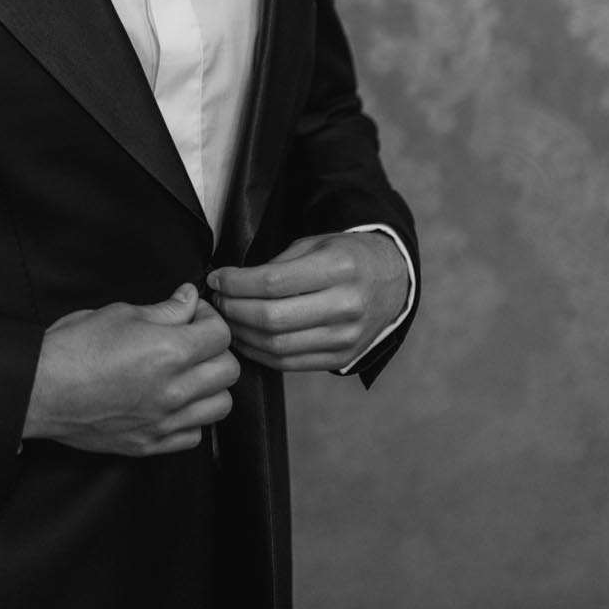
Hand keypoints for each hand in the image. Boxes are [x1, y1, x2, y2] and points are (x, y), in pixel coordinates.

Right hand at [23, 282, 239, 456]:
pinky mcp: (151, 443)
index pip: (221, 334)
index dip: (209, 318)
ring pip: (221, 406)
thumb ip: (164, 309)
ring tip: (187, 374)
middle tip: (192, 341)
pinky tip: (173, 402)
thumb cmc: (72, 348)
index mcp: (168, 351)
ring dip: (210, 387)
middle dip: (215, 350)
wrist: (40, 389)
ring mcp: (164, 420)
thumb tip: (188, 300)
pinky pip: (195, 435)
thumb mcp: (120, 314)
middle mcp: (173, 390)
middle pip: (229, 371)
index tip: (193, 315)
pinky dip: (192, 418)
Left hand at [208, 231, 407, 372]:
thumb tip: (230, 283)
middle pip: (272, 318)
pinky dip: (259, 354)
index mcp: (339, 268)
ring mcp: (346, 337)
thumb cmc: (346, 257)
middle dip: (234, 310)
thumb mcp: (315, 244)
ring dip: (242, 335)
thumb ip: (276, 264)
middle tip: (217, 301)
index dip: (236, 283)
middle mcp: (346, 305)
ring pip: (278, 346)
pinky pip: (290, 363)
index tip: (217, 279)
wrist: (392, 282)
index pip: (273, 282)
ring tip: (226, 320)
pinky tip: (245, 339)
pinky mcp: (342, 358)